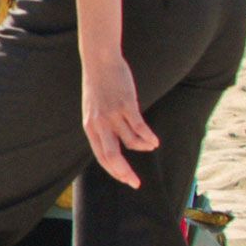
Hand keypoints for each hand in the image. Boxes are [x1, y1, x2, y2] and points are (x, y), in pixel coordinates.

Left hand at [81, 53, 157, 188]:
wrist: (99, 62)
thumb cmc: (99, 87)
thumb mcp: (94, 110)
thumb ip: (102, 127)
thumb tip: (115, 145)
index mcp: (90, 127)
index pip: (101, 156)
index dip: (114, 171)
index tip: (126, 180)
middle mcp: (99, 124)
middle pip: (112, 156)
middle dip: (124, 173)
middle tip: (135, 183)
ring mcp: (112, 115)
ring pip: (131, 143)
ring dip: (142, 148)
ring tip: (150, 146)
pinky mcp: (126, 106)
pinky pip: (139, 128)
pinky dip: (148, 138)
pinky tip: (154, 142)